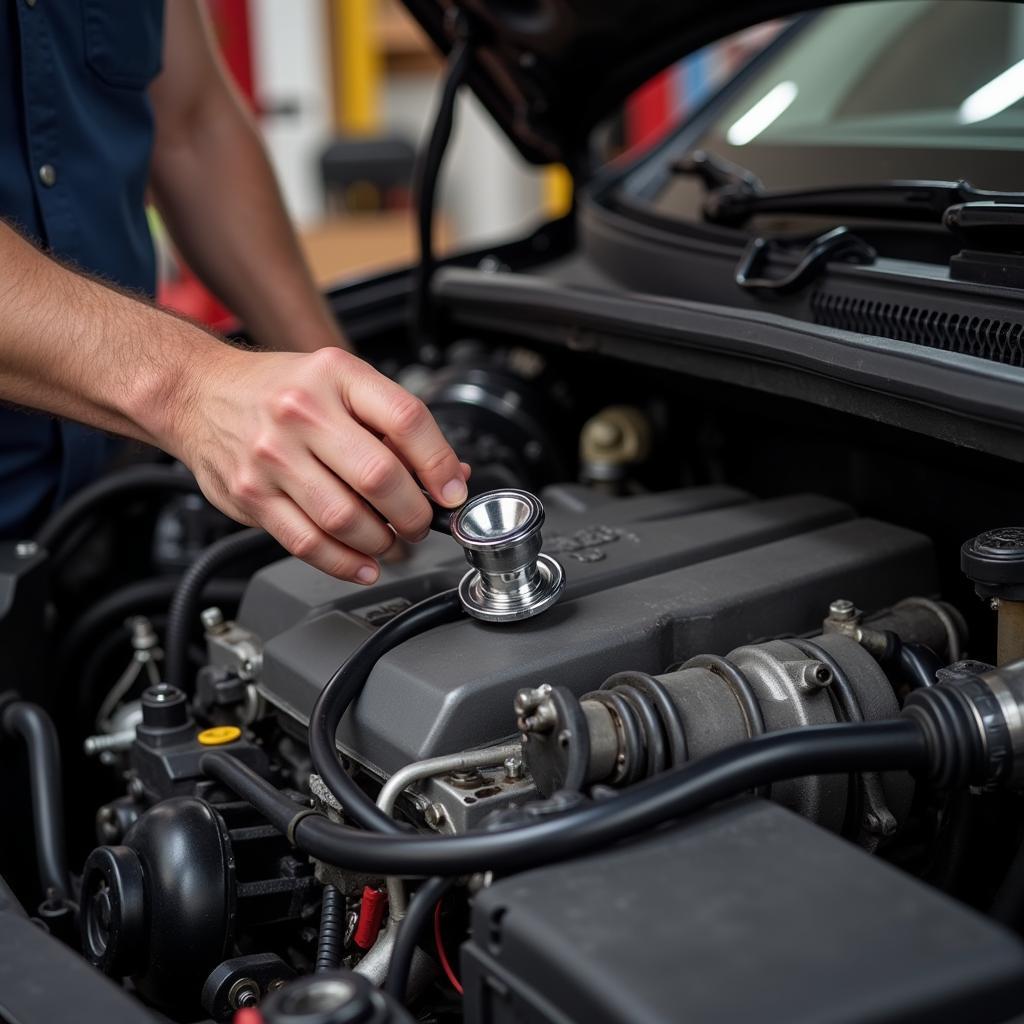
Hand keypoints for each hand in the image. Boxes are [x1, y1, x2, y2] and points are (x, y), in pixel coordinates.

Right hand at [171, 346, 468, 582]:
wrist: (198, 393)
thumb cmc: (278, 390)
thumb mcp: (341, 383)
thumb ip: (395, 425)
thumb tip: (452, 474)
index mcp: (337, 375)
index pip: (407, 420)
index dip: (439, 465)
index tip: (451, 493)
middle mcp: (302, 412)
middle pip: (380, 477)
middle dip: (414, 514)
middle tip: (420, 525)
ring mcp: (273, 456)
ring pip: (346, 518)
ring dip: (382, 543)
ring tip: (392, 544)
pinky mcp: (251, 495)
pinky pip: (308, 543)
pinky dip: (345, 564)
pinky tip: (363, 565)